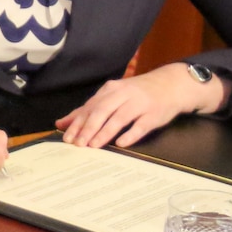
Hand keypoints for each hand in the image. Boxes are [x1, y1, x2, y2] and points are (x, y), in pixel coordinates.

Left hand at [57, 64, 227, 147]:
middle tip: (78, 144)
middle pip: (102, 111)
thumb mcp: (111, 97)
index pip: (90, 107)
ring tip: (94, 145)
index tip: (67, 138)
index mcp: (110, 90)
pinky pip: (141, 125)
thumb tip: (60, 123)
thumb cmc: (136, 94)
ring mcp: (140, 103)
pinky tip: (121, 144)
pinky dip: (130, 134)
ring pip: (119, 118)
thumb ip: (87, 110)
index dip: (78, 123)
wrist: (170, 85)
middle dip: (88, 128)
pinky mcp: (154, 114)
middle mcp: (123, 94)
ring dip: (105, 132)